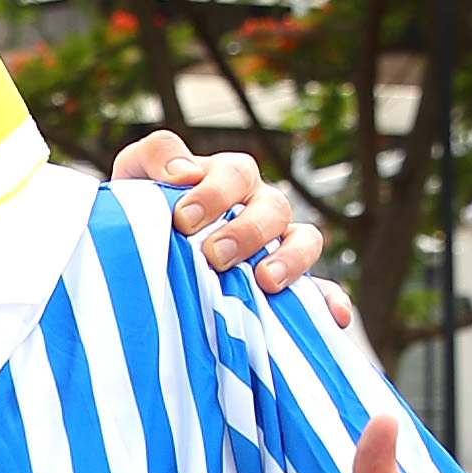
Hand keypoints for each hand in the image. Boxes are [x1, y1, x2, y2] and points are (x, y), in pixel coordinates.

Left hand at [109, 130, 323, 293]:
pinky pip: (320, 291)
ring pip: (305, 240)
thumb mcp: (136, 175)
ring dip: (291, 259)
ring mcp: (278, 246)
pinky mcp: (287, 287)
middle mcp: (259, 208)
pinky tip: (334, 317)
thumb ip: (154, 155)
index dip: (214, 192)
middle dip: (246, 230)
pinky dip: (331, 301)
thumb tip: (183, 171)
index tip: (184, 219)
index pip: (235, 174)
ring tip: (267, 281)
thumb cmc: (144, 213)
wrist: (139, 256)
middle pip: (273, 207)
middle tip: (214, 255)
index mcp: (229, 180)